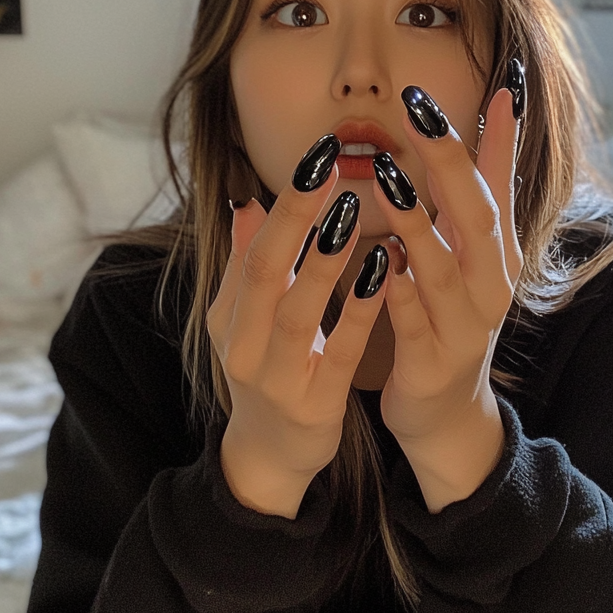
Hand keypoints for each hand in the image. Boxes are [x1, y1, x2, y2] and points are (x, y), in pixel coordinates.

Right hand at [207, 136, 387, 518]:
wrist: (268, 455)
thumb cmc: (265, 369)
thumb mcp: (244, 319)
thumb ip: (246, 263)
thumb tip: (245, 202)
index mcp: (229, 313)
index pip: (253, 247)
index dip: (285, 202)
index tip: (318, 156)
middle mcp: (242, 342)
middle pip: (264, 270)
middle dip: (296, 216)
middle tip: (329, 167)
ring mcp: (275, 377)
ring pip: (296, 313)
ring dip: (322, 262)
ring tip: (350, 213)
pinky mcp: (312, 405)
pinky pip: (336, 354)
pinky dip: (357, 314)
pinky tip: (384, 276)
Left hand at [372, 82, 523, 511]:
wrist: (445, 408)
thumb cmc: (451, 312)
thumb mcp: (472, 247)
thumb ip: (481, 181)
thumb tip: (501, 102)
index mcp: (497, 253)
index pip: (503, 185)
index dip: (499, 138)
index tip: (497, 85)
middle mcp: (489, 284)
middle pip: (479, 217)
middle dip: (452, 163)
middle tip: (420, 113)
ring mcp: (463, 326)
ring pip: (444, 269)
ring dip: (416, 223)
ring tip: (386, 177)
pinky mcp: (431, 361)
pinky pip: (413, 324)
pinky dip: (397, 294)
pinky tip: (378, 265)